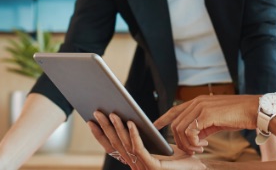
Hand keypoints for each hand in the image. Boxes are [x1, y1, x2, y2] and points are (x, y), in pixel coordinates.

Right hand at [87, 111, 203, 169]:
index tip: (91, 121)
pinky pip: (139, 149)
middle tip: (96, 111)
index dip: (100, 135)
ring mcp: (143, 168)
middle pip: (115, 145)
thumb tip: (132, 120)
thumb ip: (148, 138)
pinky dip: (134, 135)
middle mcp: (136, 166)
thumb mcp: (162, 146)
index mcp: (136, 162)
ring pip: (125, 145)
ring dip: (117, 128)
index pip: (113, 148)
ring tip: (112, 113)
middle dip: (105, 127)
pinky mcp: (152, 168)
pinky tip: (131, 123)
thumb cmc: (184, 162)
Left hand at [153, 95, 257, 154]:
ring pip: (180, 129)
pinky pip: (190, 132)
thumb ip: (203, 126)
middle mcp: (197, 102)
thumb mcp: (216, 120)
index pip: (174, 110)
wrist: (254, 110)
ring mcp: (200, 107)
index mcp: (198, 101)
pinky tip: (204, 145)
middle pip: (175, 124)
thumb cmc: (238, 116)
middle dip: (180, 141)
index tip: (154, 126)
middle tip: (193, 150)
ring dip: (187, 144)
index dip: (163, 118)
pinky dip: (193, 142)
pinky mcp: (206, 114)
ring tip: (199, 148)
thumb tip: (195, 137)